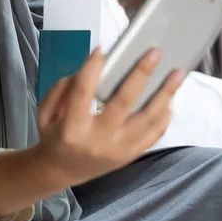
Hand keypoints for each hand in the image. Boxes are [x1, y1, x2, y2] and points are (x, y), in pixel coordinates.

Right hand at [35, 47, 184, 187]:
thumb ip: (62, 89)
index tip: (102, 48)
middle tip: (155, 52)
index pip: (83, 91)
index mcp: (71, 128)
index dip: (92, 68)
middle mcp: (97, 140)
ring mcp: (117, 150)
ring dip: (165, 95)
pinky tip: (169, 100)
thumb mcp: (44, 112)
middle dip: (141, 74)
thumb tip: (89, 69)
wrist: (60, 171)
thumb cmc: (53, 136)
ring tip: (177, 74)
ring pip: (147, 120)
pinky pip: (153, 136)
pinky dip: (164, 117)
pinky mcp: (129, 156)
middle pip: (123, 102)